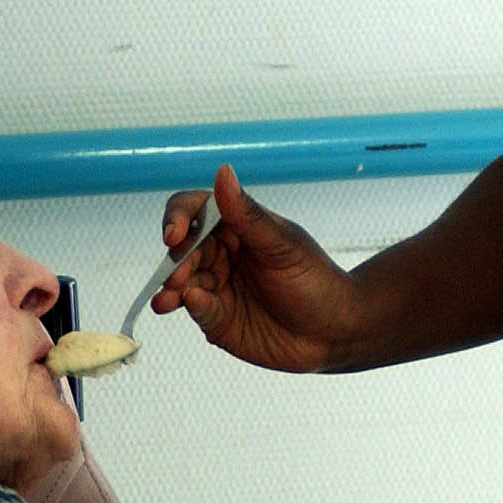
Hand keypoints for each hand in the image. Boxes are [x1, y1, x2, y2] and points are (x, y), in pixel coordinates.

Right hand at [152, 165, 360, 372]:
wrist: (336, 331)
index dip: (177, 219)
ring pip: (181, 282)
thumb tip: (222, 171)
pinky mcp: (217, 320)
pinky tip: (191, 304)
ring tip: (167, 298)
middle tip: (177, 276)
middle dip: (175, 261)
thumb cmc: (315, 280)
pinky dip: (191, 306)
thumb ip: (248, 215)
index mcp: (235, 228)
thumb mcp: (282, 245)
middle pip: (182, 250)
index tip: (174, 235)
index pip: (193, 212)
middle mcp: (221, 256)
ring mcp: (217, 288)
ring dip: (171, 287)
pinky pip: (197, 310)